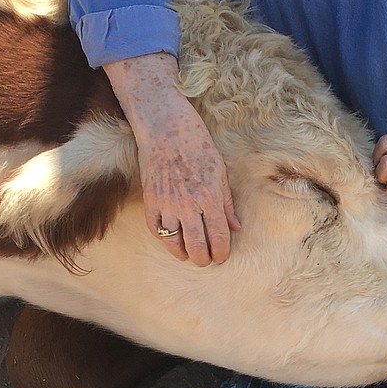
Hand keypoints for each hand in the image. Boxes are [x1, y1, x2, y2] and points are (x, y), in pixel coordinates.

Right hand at [104, 53, 240, 265]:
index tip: (221, 257)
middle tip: (206, 260)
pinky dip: (164, 239)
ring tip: (189, 255)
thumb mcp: (220, 171)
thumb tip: (235, 227)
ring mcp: (167, 203)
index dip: (221, 252)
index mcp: (210, 196)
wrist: (165, 126)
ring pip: (174, 242)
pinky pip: (156, 229)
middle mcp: (189, 204)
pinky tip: (172, 240)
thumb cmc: (197, 144)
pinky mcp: (150, 199)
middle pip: (197, 245)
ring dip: (183, 253)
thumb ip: (227, 203)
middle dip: (203, 259)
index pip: (218, 236)